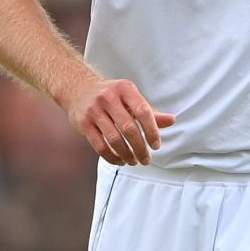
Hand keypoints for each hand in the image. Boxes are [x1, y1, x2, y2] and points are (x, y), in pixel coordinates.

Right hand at [59, 77, 175, 165]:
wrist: (77, 88)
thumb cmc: (111, 95)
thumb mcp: (130, 97)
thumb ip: (150, 111)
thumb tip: (172, 120)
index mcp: (124, 89)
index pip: (143, 111)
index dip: (152, 131)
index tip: (156, 146)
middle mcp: (108, 98)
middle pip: (129, 128)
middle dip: (140, 148)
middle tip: (146, 159)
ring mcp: (94, 111)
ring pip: (114, 139)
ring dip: (127, 155)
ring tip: (134, 162)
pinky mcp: (83, 124)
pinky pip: (100, 146)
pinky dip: (112, 157)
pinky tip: (120, 161)